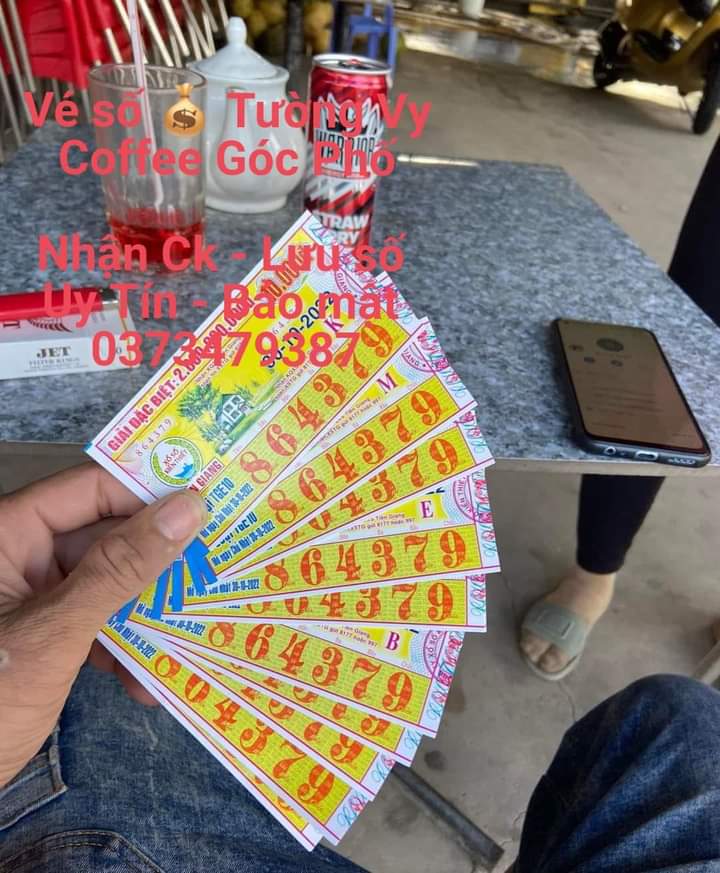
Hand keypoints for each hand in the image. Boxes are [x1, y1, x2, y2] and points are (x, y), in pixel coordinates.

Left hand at [0, 463, 206, 788]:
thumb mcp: (56, 630)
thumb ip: (121, 569)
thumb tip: (187, 510)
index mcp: (8, 534)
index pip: (90, 490)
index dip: (148, 492)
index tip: (209, 502)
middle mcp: (21, 557)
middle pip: (105, 537)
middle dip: (158, 562)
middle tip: (217, 567)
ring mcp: (31, 599)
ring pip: (107, 584)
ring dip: (146, 614)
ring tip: (194, 628)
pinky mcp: (41, 637)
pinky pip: (93, 624)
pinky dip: (120, 650)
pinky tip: (147, 682)